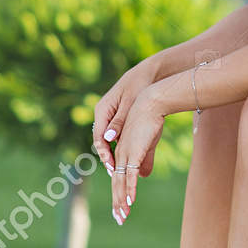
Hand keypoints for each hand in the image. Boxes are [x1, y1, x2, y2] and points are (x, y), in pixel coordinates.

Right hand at [92, 59, 157, 173]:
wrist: (148, 73)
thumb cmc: (139, 86)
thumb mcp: (130, 104)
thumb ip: (120, 122)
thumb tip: (108, 139)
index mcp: (102, 109)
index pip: (98, 136)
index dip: (104, 153)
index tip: (111, 166)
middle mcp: (103, 114)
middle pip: (102, 140)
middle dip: (108, 157)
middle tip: (114, 174)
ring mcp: (110, 116)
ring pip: (109, 139)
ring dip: (114, 154)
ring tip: (121, 170)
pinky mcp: (119, 117)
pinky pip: (117, 135)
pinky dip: (121, 146)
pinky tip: (129, 157)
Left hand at [110, 99, 164, 223]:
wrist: (150, 104)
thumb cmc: (150, 121)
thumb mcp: (147, 145)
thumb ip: (145, 161)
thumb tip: (143, 177)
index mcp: (121, 154)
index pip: (118, 179)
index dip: (119, 195)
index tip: (121, 209)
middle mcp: (119, 156)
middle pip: (115, 184)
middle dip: (117, 204)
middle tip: (119, 220)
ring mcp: (124, 155)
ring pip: (120, 183)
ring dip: (121, 202)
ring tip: (122, 217)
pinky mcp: (133, 153)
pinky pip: (130, 175)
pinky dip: (129, 189)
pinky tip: (130, 202)